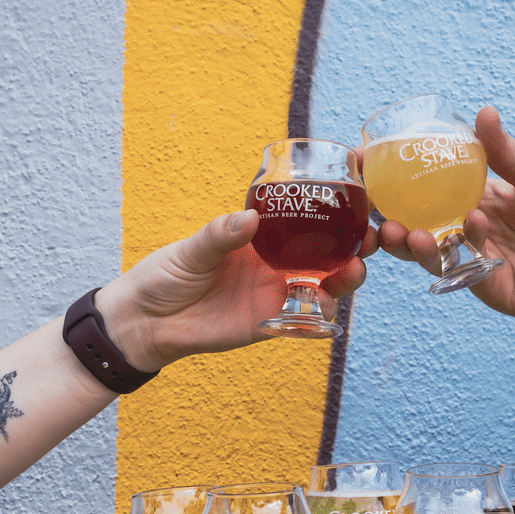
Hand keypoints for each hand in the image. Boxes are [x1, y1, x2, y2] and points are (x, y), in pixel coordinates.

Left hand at [97, 210, 377, 371]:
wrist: (146, 323)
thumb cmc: (165, 276)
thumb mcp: (191, 250)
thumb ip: (220, 235)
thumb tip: (249, 219)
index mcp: (260, 238)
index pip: (305, 219)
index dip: (333, 207)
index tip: (357, 188)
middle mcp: (275, 264)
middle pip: (327, 253)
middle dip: (354, 244)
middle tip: (368, 236)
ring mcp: (274, 294)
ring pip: (323, 286)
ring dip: (345, 278)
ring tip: (353, 269)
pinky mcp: (269, 324)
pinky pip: (303, 322)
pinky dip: (320, 316)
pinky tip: (329, 307)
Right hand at [378, 106, 514, 330]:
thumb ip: (507, 155)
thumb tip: (482, 113)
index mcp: (475, 201)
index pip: (425, 190)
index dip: (394, 180)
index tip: (364, 161)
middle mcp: (469, 232)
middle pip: (417, 227)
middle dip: (390, 220)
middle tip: (374, 210)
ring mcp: (477, 261)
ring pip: (433, 255)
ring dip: (415, 243)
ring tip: (408, 232)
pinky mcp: (491, 287)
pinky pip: (466, 270)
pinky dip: (465, 247)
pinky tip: (472, 226)